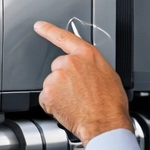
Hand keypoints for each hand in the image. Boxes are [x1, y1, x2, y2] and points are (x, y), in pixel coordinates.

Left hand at [34, 21, 131, 144]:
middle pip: (58, 67)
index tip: (39, 26)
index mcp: (86, 55)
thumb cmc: (110, 103)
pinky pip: (46, 98)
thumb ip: (91, 66)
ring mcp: (57, 77)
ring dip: (60, 93)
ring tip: (76, 102)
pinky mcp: (48, 92)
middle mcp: (70, 62)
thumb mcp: (108, 75)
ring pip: (52, 83)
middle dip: (64, 79)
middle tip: (78, 92)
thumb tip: (85, 69)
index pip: (64, 37)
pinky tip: (67, 108)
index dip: (49, 30)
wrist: (105, 123)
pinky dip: (53, 105)